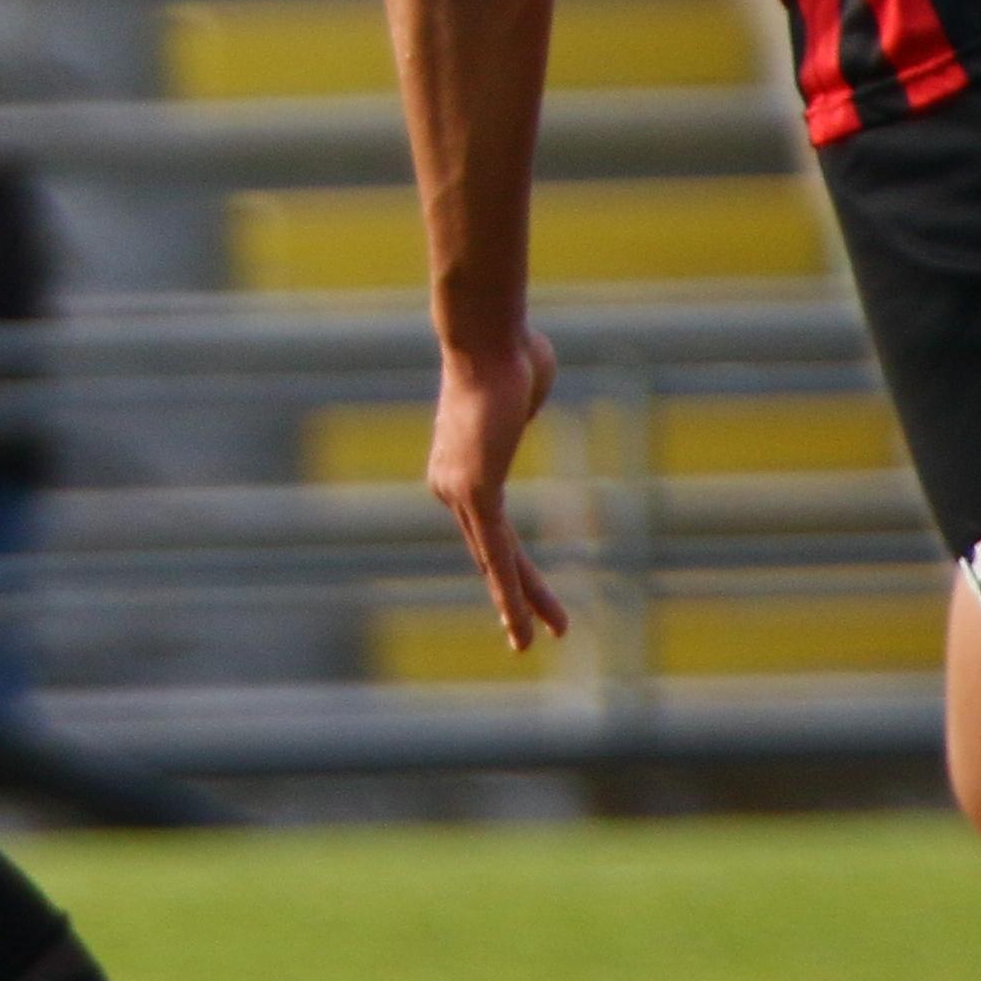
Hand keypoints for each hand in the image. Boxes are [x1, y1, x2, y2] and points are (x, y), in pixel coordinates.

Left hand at [429, 324, 572, 652]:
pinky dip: (511, 592)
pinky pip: (497, 552)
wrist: (488, 336)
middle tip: (528, 638)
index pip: (488, 529)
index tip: (528, 588)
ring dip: (516, 605)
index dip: (510, 561)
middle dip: (514, 594)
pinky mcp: (474, 493)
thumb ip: (522, 405)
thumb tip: (525, 392)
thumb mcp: (522, 390)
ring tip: (532, 644)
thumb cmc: (509, 354)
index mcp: (457, 467)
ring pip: (493, 561)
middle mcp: (448, 486)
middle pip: (488, 552)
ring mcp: (457, 492)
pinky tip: (521, 625)